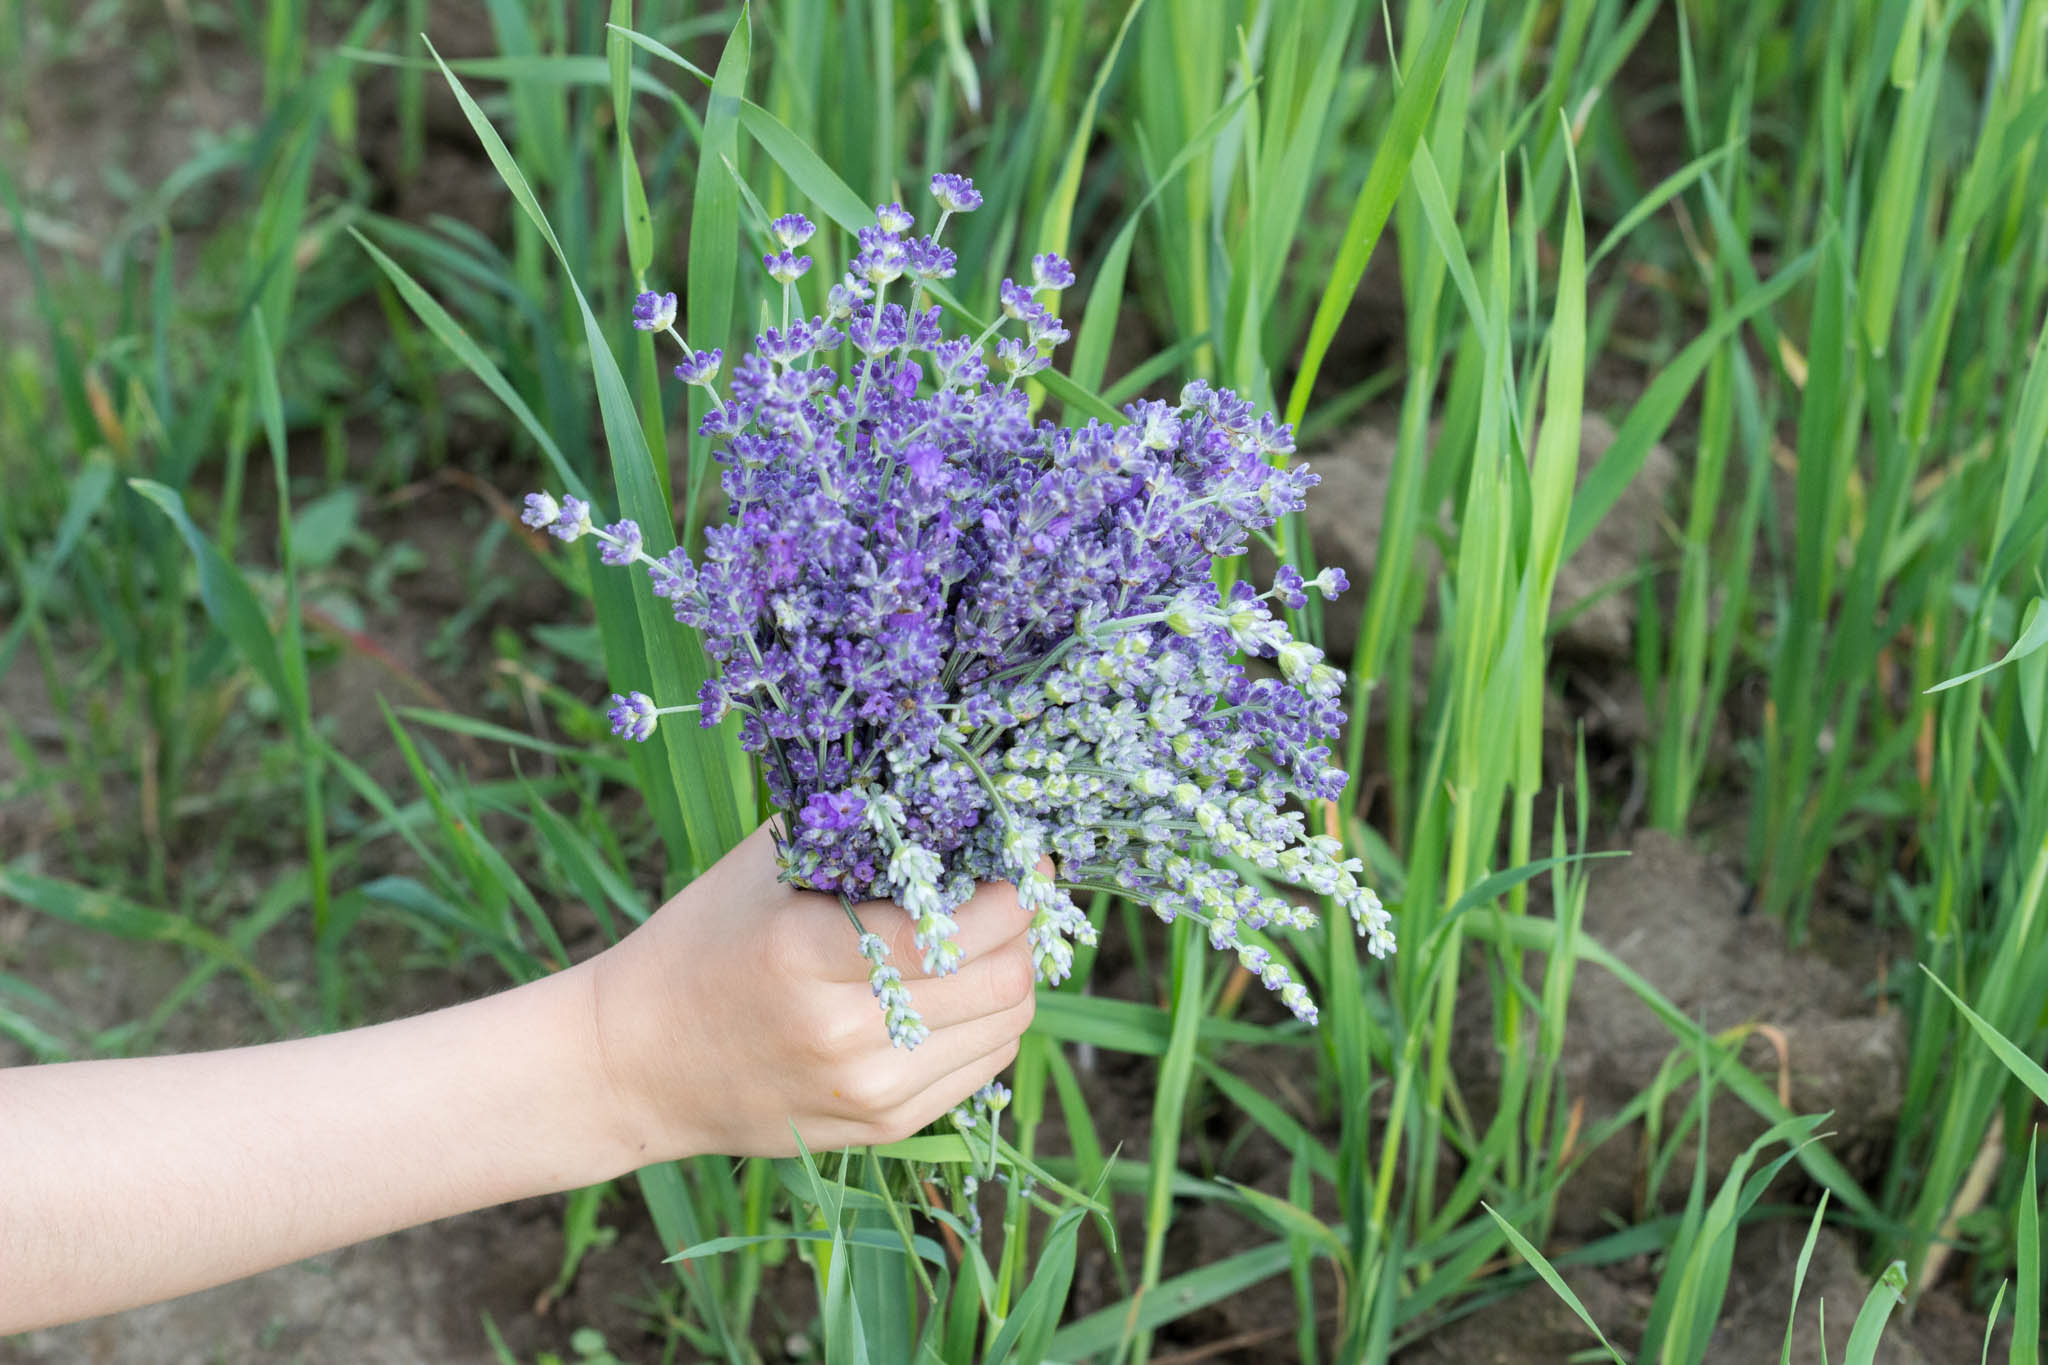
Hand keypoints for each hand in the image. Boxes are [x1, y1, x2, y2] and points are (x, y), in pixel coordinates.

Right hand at [590, 822, 1037, 1161]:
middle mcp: (842, 1033)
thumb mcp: (762, 868)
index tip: (1027, 856)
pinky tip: (960, 990)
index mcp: (806, 953)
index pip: (956, 928)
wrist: (635, 1063)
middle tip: (1017, 893)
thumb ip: (856, 834)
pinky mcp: (883, 1126)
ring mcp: (867, 1090)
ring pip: (1006, 1027)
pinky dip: (991, 1022)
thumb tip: (957, 806)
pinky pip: (984, 1068)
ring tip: (990, 938)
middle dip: (1025, 929)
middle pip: (1000, 980)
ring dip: (1015, 974)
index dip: (1014, 889)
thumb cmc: (701, 942)